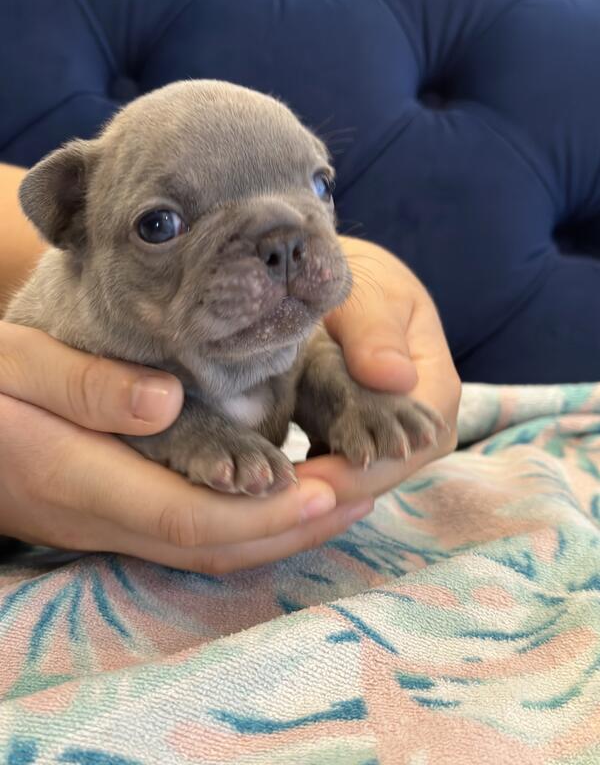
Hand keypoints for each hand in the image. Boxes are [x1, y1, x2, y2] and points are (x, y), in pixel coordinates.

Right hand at [0, 322, 372, 572]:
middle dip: (291, 528)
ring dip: (276, 530)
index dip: (263, 511)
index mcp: (82, 478)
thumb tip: (164, 401)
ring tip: (341, 496)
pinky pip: (190, 531)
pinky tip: (278, 493)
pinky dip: (244, 520)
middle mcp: (102, 517)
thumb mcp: (12, 367)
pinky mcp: (113, 513)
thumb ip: (83, 388)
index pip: (190, 514)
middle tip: (363, 493)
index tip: (329, 489)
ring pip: (205, 546)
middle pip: (212, 543)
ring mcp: (107, 524)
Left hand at [297, 237, 460, 499]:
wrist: (353, 277)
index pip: (406, 447)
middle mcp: (419, 421)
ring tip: (268, 499)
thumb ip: (377, 332)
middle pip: (385, 473)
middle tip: (277, 502)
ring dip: (319, 490)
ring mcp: (389, 433)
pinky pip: (339, 465)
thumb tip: (395, 380)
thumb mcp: (373, 293)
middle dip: (334, 490)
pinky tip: (274, 481)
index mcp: (434, 385)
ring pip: (362, 477)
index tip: (313, 478)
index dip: (362, 470)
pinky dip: (311, 475)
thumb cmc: (368, 279)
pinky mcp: (359, 435)